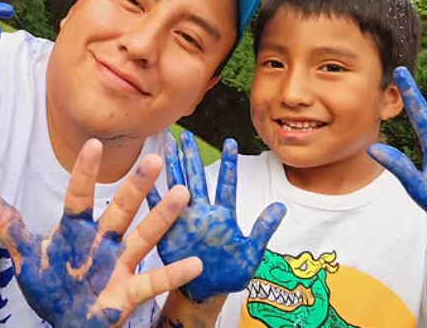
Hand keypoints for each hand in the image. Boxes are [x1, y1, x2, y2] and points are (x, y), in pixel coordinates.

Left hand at [0, 140, 202, 327]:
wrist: (66, 323)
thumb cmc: (51, 286)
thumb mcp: (28, 259)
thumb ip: (11, 230)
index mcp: (76, 230)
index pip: (79, 196)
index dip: (84, 173)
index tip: (92, 144)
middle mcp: (102, 241)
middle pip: (121, 209)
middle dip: (136, 187)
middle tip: (155, 159)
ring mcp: (118, 265)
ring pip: (143, 237)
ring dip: (162, 218)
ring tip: (182, 194)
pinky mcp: (128, 292)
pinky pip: (154, 281)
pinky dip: (174, 274)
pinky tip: (195, 263)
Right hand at [148, 130, 285, 302]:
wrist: (206, 291)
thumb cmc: (230, 273)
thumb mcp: (251, 254)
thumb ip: (263, 230)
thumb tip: (280, 207)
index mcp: (223, 215)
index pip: (226, 184)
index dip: (228, 164)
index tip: (230, 142)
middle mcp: (202, 212)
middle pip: (196, 178)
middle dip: (191, 155)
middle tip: (186, 134)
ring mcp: (184, 220)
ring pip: (176, 186)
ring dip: (171, 166)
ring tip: (166, 145)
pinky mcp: (167, 232)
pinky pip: (157, 210)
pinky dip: (151, 194)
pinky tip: (145, 178)